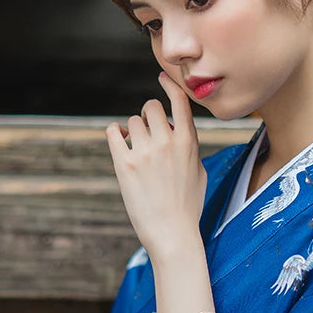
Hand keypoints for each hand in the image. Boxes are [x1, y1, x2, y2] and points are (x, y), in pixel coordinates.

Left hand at [106, 71, 207, 259]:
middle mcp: (167, 142)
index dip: (169, 85)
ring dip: (132, 131)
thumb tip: (178, 132)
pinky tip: (119, 142)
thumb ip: (189, 147)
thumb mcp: (199, 172)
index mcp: (189, 142)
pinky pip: (112, 133)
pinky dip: (114, 134)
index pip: (179, 100)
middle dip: (147, 116)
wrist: (173, 234)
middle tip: (145, 132)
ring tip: (135, 148)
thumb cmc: (188, 207)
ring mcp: (145, 153)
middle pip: (151, 107)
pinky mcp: (124, 165)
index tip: (161, 77)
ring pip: (132, 121)